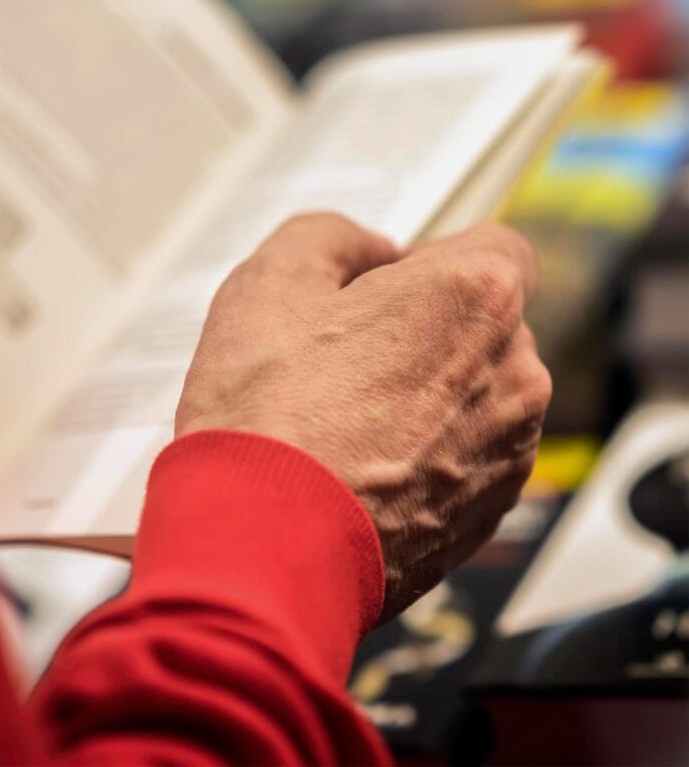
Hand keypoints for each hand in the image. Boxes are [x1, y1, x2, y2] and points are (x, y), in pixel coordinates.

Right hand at [175, 213, 550, 621]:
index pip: (490, 245)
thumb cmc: (267, 412)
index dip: (428, 260)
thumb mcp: (271, 279)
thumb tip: (369, 252)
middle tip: (341, 355)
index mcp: (475, 295)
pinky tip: (356, 468)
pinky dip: (424, 455)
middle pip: (479, 323)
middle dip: (423, 327)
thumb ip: (331, 236)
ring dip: (425, 394)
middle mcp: (516, 371)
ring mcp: (509, 449)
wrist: (264, 546)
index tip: (380, 288)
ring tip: (340, 420)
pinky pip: (463, 458)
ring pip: (472, 393)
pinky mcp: (489, 514)